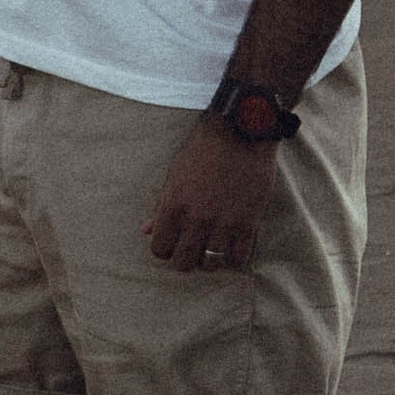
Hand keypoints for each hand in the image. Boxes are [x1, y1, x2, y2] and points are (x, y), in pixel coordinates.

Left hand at [146, 120, 279, 273]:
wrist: (240, 130)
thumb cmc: (203, 147)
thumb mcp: (175, 173)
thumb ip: (160, 206)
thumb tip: (146, 230)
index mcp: (173, 205)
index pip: (159, 248)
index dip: (165, 248)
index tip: (173, 242)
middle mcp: (196, 219)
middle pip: (183, 262)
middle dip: (185, 259)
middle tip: (192, 248)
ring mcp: (223, 223)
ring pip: (210, 264)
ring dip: (210, 259)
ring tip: (213, 247)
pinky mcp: (248, 223)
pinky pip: (238, 258)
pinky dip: (233, 257)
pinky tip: (232, 247)